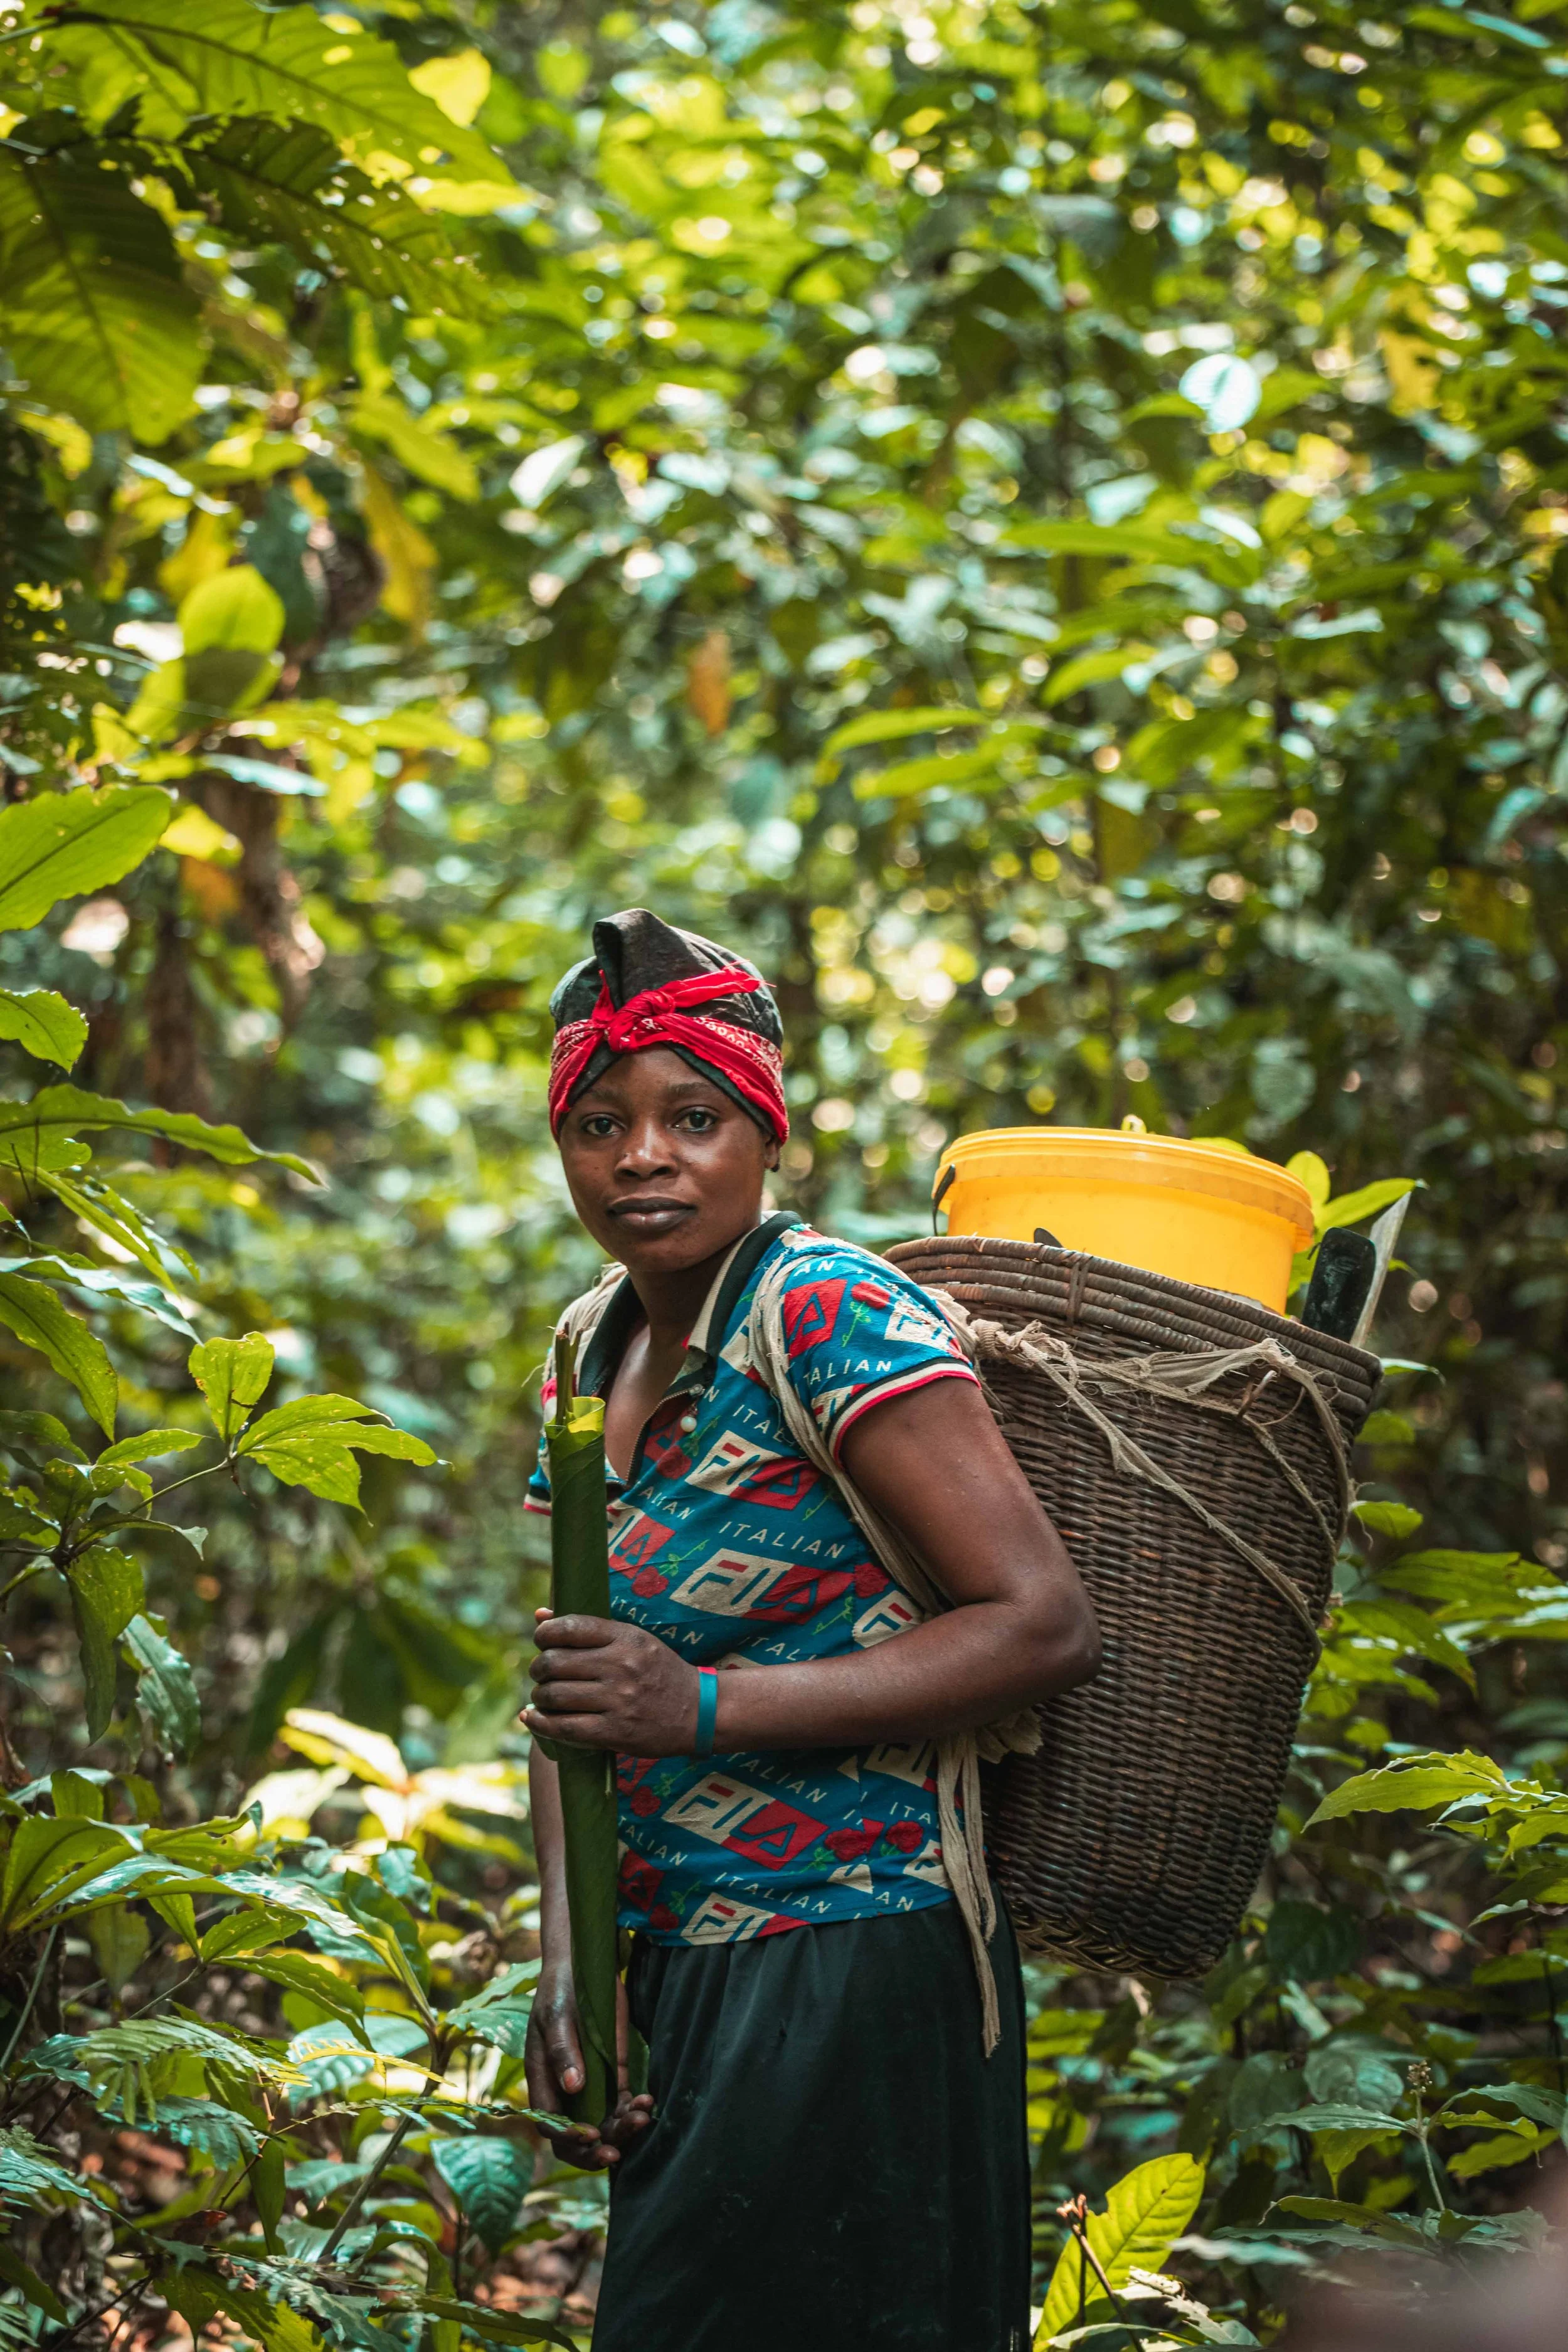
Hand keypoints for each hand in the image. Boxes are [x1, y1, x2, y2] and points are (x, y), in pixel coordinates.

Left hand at [521, 1606, 700, 1755]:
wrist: (698, 1711)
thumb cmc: (658, 1671)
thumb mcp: (633, 1640)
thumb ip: (588, 1629)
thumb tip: (539, 1615)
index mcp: (626, 1637)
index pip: (570, 1627)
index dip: (545, 1634)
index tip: (541, 1640)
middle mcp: (621, 1665)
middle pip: (554, 1663)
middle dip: (538, 1668)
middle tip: (541, 1673)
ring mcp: (618, 1700)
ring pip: (555, 1696)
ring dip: (539, 1697)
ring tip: (543, 1697)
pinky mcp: (616, 1731)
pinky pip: (565, 1728)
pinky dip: (541, 1723)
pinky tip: (533, 1718)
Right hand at [524, 1956, 653, 2170]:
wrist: (584, 1967)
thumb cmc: (561, 1990)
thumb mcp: (556, 2017)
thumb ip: (562, 2051)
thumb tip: (573, 2086)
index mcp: (542, 2080)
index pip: (549, 2123)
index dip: (568, 2137)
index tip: (591, 2136)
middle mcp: (565, 2090)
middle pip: (575, 2137)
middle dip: (594, 2150)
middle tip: (616, 2152)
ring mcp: (590, 2086)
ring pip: (603, 2124)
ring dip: (621, 2130)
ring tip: (642, 2119)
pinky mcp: (613, 2075)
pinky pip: (622, 2103)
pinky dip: (633, 2108)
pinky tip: (648, 2101)